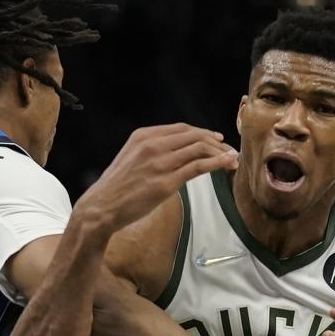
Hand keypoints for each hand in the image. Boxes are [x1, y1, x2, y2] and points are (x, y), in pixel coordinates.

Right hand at [76, 123, 237, 238]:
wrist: (101, 207)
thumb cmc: (116, 188)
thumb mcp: (131, 158)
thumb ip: (151, 152)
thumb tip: (175, 154)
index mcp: (144, 136)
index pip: (182, 129)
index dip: (203, 133)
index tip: (216, 140)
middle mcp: (153, 145)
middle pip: (194, 136)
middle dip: (216, 142)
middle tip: (229, 150)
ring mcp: (160, 163)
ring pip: (199, 148)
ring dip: (221, 152)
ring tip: (233, 159)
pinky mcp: (166, 182)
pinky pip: (198, 167)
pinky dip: (217, 163)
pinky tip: (227, 163)